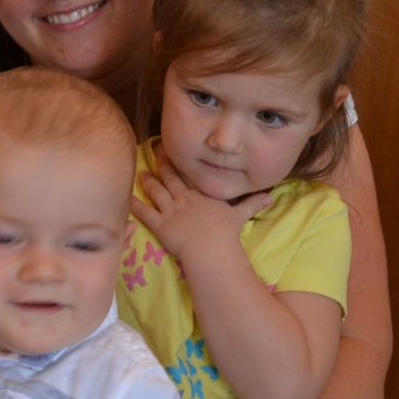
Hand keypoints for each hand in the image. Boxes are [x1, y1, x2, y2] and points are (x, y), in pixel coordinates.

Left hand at [131, 158, 268, 262]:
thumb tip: (270, 196)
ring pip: (156, 191)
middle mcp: (185, 198)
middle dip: (162, 164)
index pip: (190, 174)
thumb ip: (252, 204)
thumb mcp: (240, 216)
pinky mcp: (160, 225)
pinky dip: (136, 205)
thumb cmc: (225, 234)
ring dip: (148, 181)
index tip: (175, 149)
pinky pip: (145, 213)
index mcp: (202, 194)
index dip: (181, 162)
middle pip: (171, 177)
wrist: (211, 248)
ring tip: (141, 173)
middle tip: (155, 152)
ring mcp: (171, 210)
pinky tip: (128, 198)